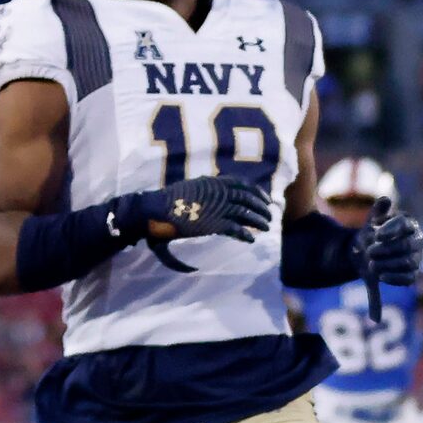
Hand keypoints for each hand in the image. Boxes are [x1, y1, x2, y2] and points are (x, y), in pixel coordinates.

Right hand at [111, 176, 273, 244]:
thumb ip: (201, 193)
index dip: (256, 191)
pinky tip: (250, 240)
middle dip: (262, 206)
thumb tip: (207, 193)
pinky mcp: (213, 223)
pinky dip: (245, 234)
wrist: (152, 210)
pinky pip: (236, 229)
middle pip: (247, 198)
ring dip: (258, 220)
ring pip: (246, 213)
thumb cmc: (164, 204)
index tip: (265, 199)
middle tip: (270, 215)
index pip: (241, 183)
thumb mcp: (187, 190)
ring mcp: (216, 207)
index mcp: (210, 182)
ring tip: (266, 228)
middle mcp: (216, 192)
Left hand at [353, 199, 422, 289]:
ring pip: (409, 262)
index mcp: (408, 223)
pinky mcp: (412, 274)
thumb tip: (385, 199)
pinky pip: (409, 278)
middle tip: (370, 252)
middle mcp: (417, 240)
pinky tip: (381, 277)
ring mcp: (416, 258)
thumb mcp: (372, 221)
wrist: (368, 254)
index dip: (391, 230)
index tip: (377, 236)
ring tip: (371, 265)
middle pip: (407, 245)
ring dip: (389, 264)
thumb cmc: (373, 234)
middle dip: (388, 249)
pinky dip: (395, 278)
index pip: (404, 225)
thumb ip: (378, 210)